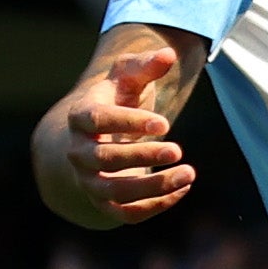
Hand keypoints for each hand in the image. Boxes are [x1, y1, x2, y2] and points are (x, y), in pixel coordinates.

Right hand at [34, 44, 192, 227]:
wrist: (95, 136)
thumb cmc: (115, 100)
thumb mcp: (127, 77)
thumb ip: (145, 66)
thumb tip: (168, 55)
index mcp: (81, 117)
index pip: (97, 120)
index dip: (129, 122)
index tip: (165, 123)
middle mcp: (79, 152)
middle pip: (103, 159)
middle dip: (141, 157)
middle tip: (178, 149)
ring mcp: (89, 180)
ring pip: (114, 192)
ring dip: (152, 187)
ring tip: (189, 173)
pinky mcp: (104, 202)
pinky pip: (126, 213)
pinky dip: (155, 205)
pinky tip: (183, 189)